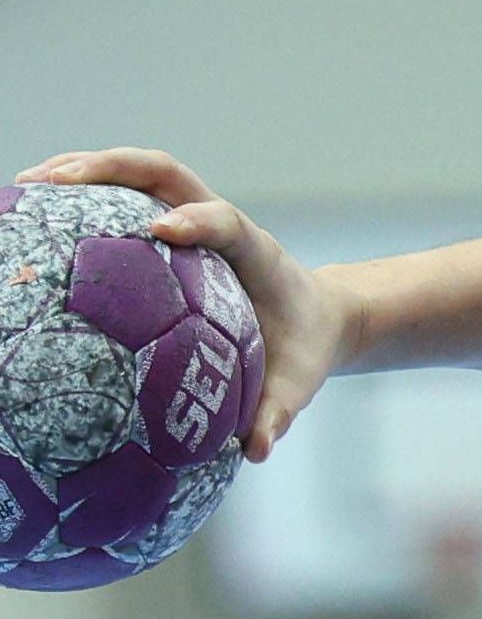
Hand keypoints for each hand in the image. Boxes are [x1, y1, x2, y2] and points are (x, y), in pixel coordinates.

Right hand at [13, 147, 351, 460]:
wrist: (315, 317)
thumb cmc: (301, 349)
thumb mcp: (297, 381)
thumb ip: (277, 412)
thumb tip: (253, 450)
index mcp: (256, 255)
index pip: (227, 223)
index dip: (199, 219)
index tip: (163, 228)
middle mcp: (222, 224)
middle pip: (167, 174)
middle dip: (110, 168)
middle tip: (51, 182)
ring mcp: (194, 217)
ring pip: (139, 176)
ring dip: (83, 170)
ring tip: (25, 185)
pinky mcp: (174, 223)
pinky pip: (125, 197)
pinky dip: (82, 195)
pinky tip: (34, 213)